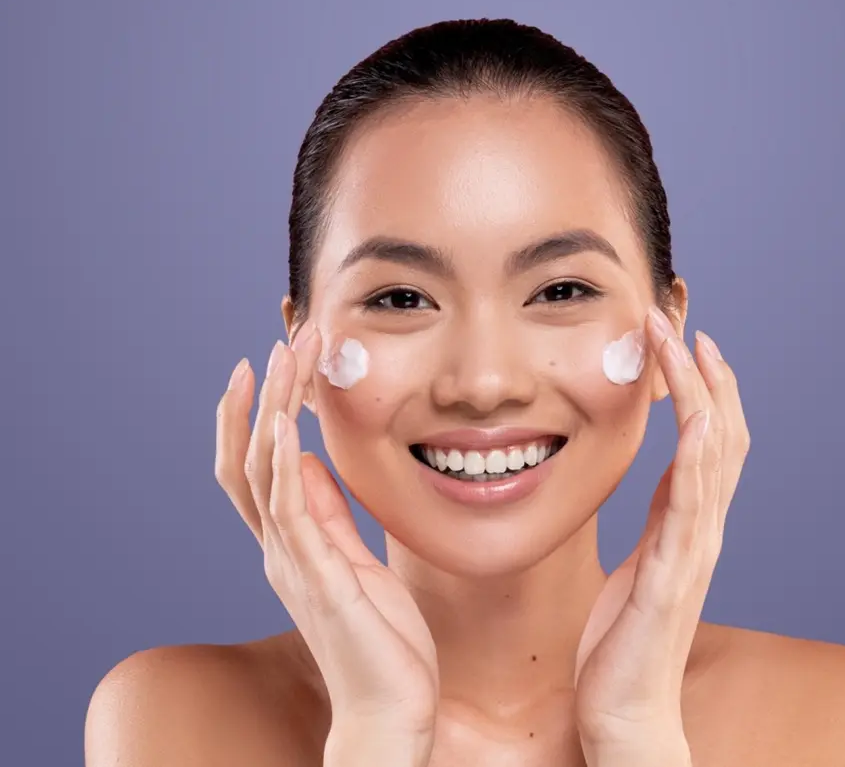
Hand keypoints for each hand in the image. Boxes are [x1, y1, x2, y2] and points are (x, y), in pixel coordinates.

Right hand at [214, 322, 438, 763]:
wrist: (390, 707)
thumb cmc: (381, 638)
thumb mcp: (355, 562)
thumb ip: (328, 516)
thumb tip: (307, 462)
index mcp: (291, 546)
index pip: (255, 469)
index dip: (249, 418)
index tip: (263, 367)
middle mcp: (280, 550)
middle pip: (247, 461)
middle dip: (258, 400)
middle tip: (276, 345)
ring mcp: (293, 565)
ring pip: (261, 475)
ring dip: (269, 413)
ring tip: (281, 362)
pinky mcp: (319, 580)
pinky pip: (290, 514)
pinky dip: (282, 467)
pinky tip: (286, 427)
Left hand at [574, 307, 749, 764]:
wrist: (624, 710)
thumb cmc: (622, 643)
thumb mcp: (636, 568)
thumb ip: (654, 527)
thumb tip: (655, 491)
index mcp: (686, 526)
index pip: (706, 443)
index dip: (702, 392)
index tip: (684, 344)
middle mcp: (700, 530)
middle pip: (720, 436)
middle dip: (704, 376)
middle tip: (683, 324)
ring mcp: (693, 550)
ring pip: (712, 456)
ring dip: (700, 395)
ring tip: (684, 345)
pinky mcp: (673, 574)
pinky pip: (692, 505)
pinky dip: (699, 457)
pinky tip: (697, 421)